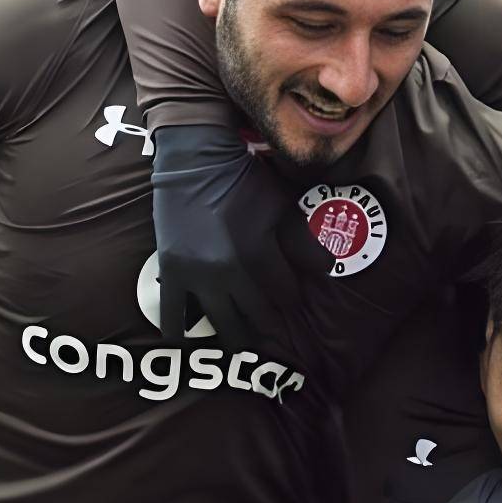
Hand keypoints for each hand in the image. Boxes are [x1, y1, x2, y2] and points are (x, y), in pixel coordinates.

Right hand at [150, 120, 331, 350]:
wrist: (195, 159)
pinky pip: (172, 311)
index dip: (292, 299)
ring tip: (240, 343)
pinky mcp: (171, 271)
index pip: (285, 295)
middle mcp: (228, 271)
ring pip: (220, 322)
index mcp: (259, 254)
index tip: (291, 300)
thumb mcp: (282, 206)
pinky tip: (182, 341)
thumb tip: (330, 269)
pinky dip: (178, 330)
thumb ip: (304, 242)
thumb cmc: (243, 180)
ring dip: (234, 336)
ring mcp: (197, 274)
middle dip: (267, 324)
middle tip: (271, 328)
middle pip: (256, 316)